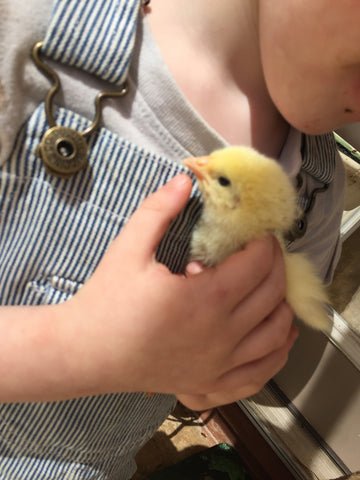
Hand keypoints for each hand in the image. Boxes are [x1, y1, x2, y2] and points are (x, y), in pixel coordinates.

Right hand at [63, 175, 297, 405]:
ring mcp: (219, 364)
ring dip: (283, 305)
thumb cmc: (105, 303)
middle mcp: (221, 333)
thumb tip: (184, 180)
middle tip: (265, 252)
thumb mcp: (128, 249)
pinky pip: (261, 372)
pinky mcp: (211, 383)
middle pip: (272, 294)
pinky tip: (279, 336)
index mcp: (205, 298)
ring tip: (274, 286)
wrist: (85, 354)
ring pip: (275, 333)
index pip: (257, 264)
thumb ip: (158, 210)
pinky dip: (278, 353)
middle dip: (277, 266)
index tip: (260, 232)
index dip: (265, 243)